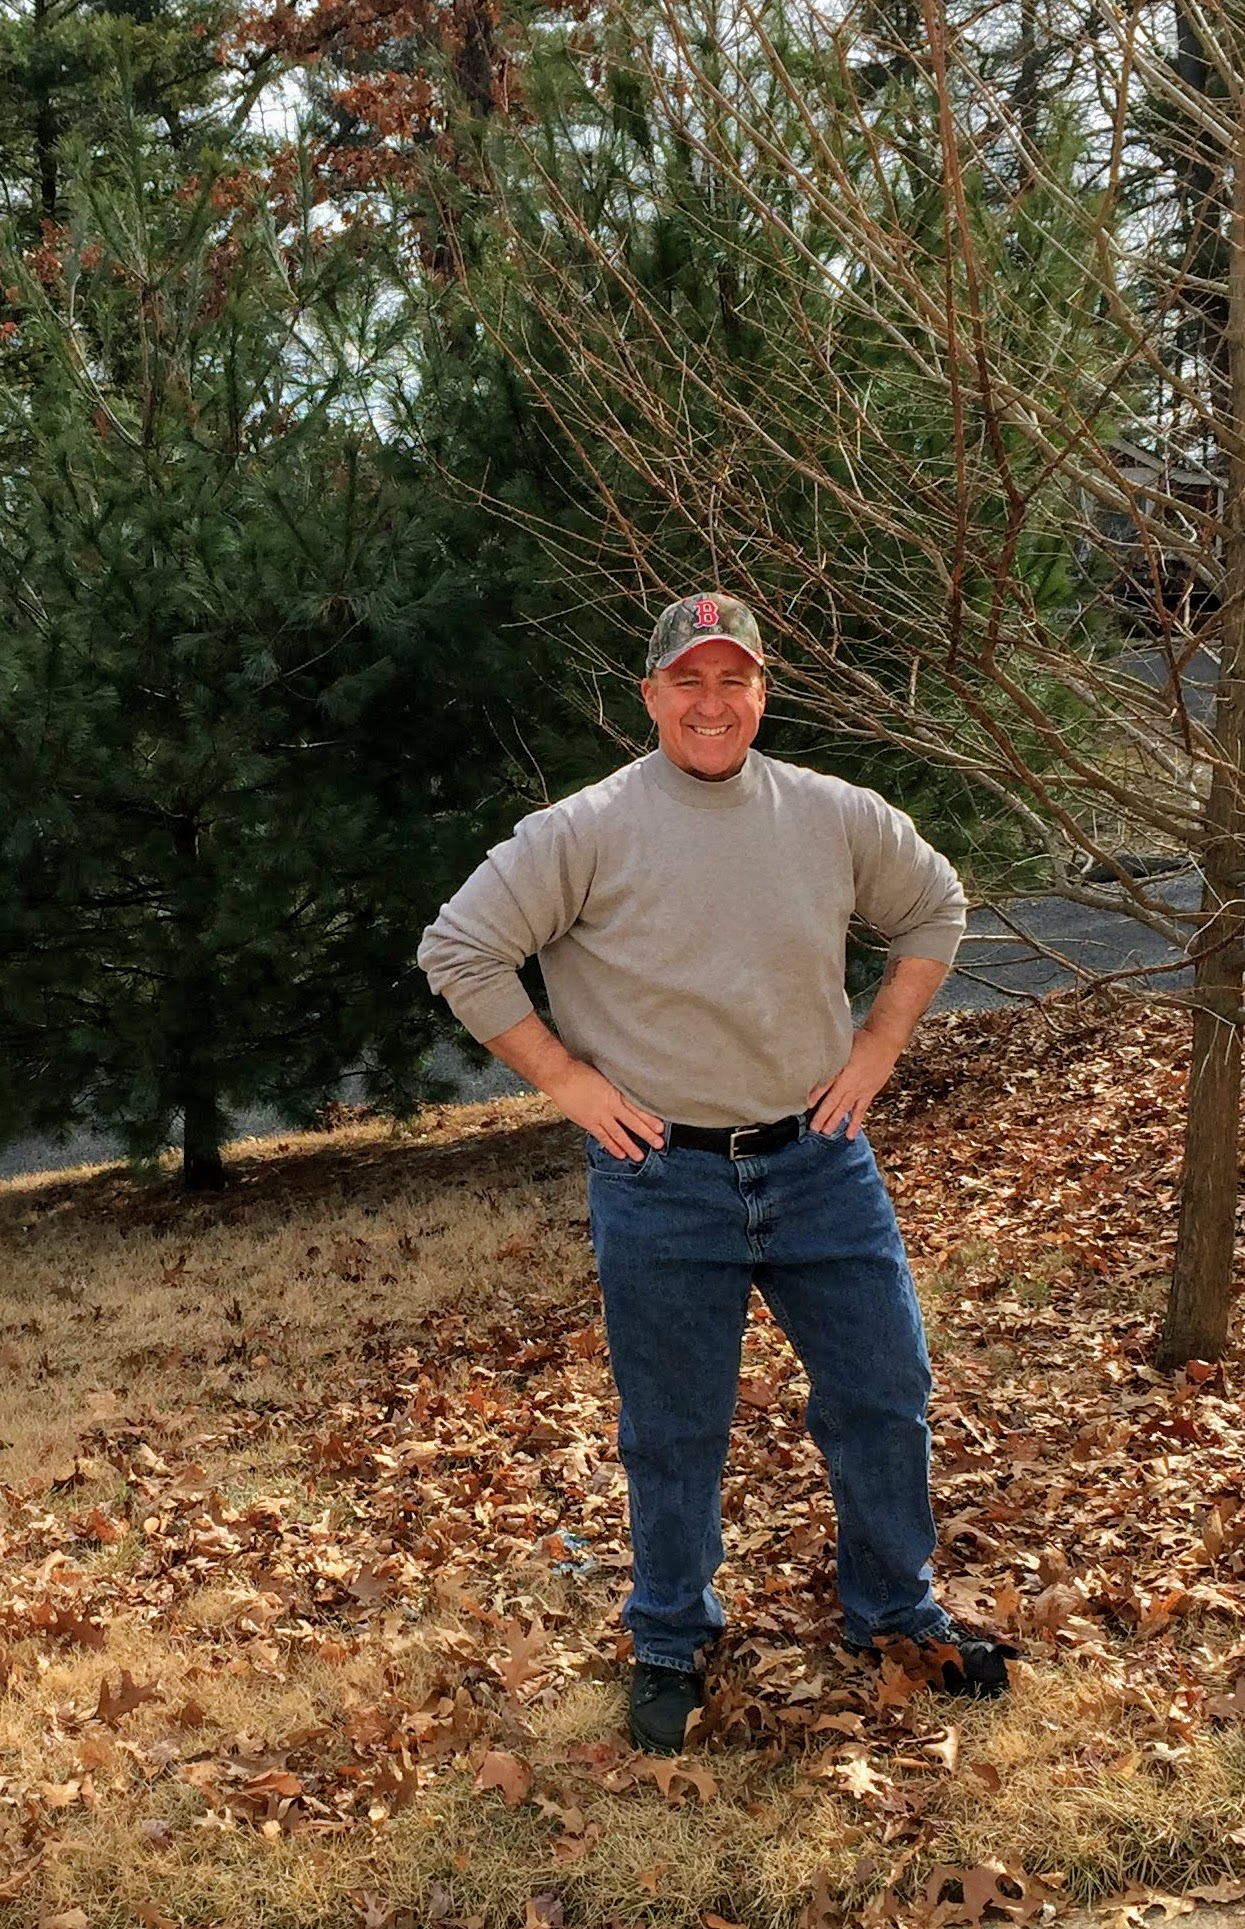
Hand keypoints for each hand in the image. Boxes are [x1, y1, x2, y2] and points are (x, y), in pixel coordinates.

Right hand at [546, 1059, 665, 1161]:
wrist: (560, 1075)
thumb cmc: (581, 1072)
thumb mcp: (605, 1077)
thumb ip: (616, 1089)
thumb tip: (628, 1097)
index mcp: (615, 1092)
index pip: (637, 1108)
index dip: (649, 1118)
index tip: (661, 1127)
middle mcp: (609, 1106)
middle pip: (632, 1122)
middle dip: (646, 1134)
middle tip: (659, 1144)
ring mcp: (599, 1116)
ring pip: (618, 1133)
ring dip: (630, 1145)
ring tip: (640, 1156)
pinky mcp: (588, 1122)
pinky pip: (603, 1137)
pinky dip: (612, 1146)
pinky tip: (620, 1154)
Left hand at [808, 1029, 900, 1140]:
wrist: (884, 1042)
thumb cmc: (862, 1041)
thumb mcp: (842, 1048)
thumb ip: (830, 1060)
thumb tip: (815, 1068)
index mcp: (843, 1071)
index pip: (826, 1086)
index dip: (815, 1096)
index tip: (806, 1105)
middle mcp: (851, 1084)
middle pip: (834, 1102)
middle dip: (823, 1116)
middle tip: (813, 1128)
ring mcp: (860, 1091)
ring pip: (845, 1109)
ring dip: (835, 1121)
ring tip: (826, 1133)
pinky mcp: (869, 1093)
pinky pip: (860, 1112)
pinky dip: (855, 1123)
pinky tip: (850, 1134)